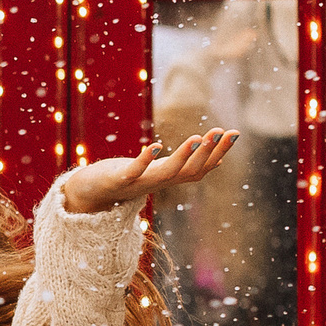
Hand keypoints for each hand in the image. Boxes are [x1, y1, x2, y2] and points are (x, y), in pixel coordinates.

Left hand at [58, 131, 237, 213]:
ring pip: (168, 174)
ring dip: (184, 156)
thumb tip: (216, 161)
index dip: (219, 153)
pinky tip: (155, 145)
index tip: (234, 133)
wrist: (90, 193)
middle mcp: (159, 183)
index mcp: (169, 178)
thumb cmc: (127, 178)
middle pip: (191, 172)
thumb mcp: (159, 171)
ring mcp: (140, 184)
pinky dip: (145, 160)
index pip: (201, 168)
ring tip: (198, 136)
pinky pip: (134, 172)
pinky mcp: (119, 181)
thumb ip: (184, 166)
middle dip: (209, 152)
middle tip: (224, 132)